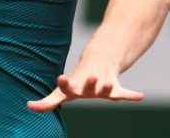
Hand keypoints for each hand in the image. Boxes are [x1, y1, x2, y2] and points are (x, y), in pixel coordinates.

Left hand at [26, 57, 143, 112]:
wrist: (97, 62)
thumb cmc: (76, 82)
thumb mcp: (62, 93)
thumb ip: (47, 101)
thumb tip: (29, 106)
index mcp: (75, 86)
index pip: (67, 86)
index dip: (64, 83)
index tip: (60, 78)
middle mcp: (88, 85)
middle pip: (89, 86)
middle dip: (89, 83)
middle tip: (89, 77)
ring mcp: (102, 85)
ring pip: (107, 87)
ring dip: (109, 87)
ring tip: (111, 83)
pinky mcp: (115, 89)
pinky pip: (125, 93)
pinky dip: (131, 95)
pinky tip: (140, 97)